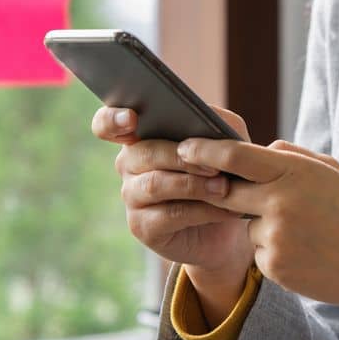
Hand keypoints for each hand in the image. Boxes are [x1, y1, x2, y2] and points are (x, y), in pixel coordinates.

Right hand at [91, 103, 254, 279]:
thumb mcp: (226, 141)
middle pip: (144, 153)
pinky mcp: (142, 226)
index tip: (131, 118)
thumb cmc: (224, 172)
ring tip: (224, 187)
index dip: (112, 119)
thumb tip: (203, 113)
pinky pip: (169, 214)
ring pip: (156, 184)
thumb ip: (215, 120)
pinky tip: (224, 209)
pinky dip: (202, 210)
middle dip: (181, 157)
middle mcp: (129, 163)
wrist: (230, 221)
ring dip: (194, 185)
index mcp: (142, 135)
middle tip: (215, 165)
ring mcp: (132, 195)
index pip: (108, 123)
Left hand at [172, 135, 338, 335]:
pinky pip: (260, 253)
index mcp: (296, 172)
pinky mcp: (275, 268)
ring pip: (247, 226)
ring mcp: (275, 237)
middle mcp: (280, 202)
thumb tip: (259, 148)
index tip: (185, 146)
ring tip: (308, 233)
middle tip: (228, 190)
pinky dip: (276, 252)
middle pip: (226, 191)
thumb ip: (292, 157)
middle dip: (222, 191)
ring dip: (263, 226)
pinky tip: (309, 254)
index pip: (236, 156)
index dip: (205, 150)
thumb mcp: (333, 172)